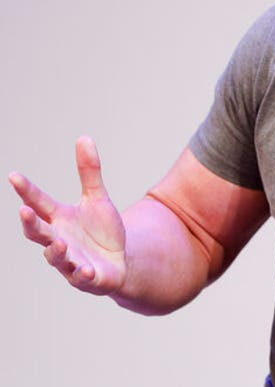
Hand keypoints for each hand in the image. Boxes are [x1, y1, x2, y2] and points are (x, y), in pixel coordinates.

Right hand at [9, 136, 126, 294]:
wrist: (120, 260)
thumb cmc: (101, 230)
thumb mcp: (97, 198)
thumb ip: (89, 171)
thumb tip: (84, 137)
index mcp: (59, 219)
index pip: (39, 202)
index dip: (27, 190)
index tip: (14, 176)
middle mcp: (59, 239)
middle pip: (38, 232)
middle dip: (31, 224)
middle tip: (24, 212)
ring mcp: (70, 260)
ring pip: (56, 257)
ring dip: (56, 250)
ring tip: (60, 242)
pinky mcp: (87, 277)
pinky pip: (82, 277)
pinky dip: (82, 274)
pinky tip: (86, 270)